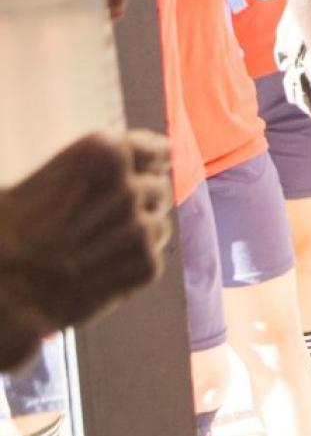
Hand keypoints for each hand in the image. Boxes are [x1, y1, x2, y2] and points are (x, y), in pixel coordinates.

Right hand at [0, 132, 174, 356]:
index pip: (156, 149)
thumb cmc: (15, 228)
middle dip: (137, 204)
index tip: (138, 175)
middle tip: (96, 225)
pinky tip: (95, 272)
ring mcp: (139, 226)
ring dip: (134, 237)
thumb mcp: (51, 174)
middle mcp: (128, 185)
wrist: (1, 287)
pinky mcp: (145, 264)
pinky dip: (129, 268)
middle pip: (158, 189)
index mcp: (102, 152)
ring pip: (158, 225)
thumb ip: (106, 160)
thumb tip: (168, 148)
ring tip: (91, 250)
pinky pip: (152, 259)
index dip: (151, 163)